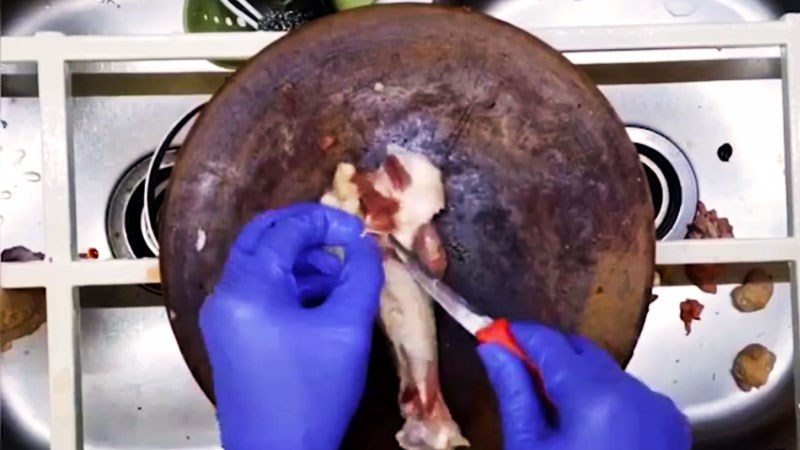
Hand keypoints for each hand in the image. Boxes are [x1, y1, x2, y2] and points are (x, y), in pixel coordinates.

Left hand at [199, 203, 383, 449]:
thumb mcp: (347, 329)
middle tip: (346, 243)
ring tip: (343, 281)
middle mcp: (226, 295)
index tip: (360, 234)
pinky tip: (325, 303)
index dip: (327, 221)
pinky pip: (262, 293)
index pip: (285, 228)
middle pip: (264, 238)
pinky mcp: (233, 336)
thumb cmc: (312, 394)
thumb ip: (361, 277)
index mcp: (247, 287)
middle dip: (309, 235)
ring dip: (303, 262)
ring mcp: (225, 317)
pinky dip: (292, 287)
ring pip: (263, 265)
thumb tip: (367, 245)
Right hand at [478, 323, 690, 449]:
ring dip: (575, 377)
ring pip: (607, 372)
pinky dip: (604, 398)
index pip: (549, 343)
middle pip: (581, 351)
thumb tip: (494, 350)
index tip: (495, 334)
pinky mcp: (672, 427)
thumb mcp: (528, 449)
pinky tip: (583, 427)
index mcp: (596, 397)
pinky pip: (630, 395)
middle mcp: (635, 394)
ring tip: (548, 409)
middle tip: (513, 368)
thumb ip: (513, 391)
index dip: (518, 335)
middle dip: (546, 354)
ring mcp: (658, 410)